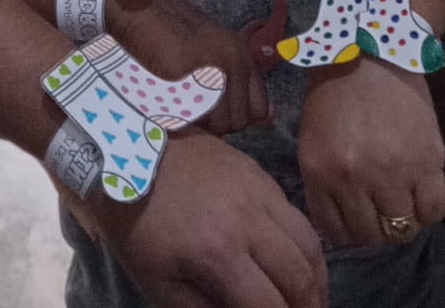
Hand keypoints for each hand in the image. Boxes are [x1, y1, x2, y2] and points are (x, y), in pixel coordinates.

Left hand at [78, 130, 327, 307]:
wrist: (127, 152)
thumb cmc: (136, 223)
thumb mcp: (157, 282)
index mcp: (218, 252)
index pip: (270, 305)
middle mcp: (247, 220)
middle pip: (299, 277)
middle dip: (308, 306)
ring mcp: (256, 190)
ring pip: (308, 242)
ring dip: (316, 278)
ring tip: (311, 298)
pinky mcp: (257, 171)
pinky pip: (295, 213)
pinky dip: (305, 244)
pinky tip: (298, 260)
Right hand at [112, 0, 271, 135]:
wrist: (142, 8)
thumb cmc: (174, 26)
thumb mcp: (217, 47)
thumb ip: (239, 79)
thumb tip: (268, 117)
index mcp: (242, 55)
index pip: (259, 110)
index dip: (239, 117)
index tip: (219, 112)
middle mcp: (233, 62)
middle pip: (238, 121)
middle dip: (219, 124)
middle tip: (197, 110)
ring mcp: (211, 69)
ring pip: (217, 124)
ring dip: (202, 124)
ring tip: (184, 107)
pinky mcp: (186, 75)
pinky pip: (192, 115)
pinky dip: (183, 117)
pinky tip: (172, 103)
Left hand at [297, 59, 444, 247]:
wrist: (370, 51)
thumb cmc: (335, 92)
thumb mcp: (312, 137)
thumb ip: (322, 182)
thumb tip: (334, 224)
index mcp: (319, 170)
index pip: (334, 231)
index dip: (346, 231)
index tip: (354, 220)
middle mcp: (354, 178)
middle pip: (370, 236)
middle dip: (375, 230)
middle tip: (379, 211)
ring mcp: (393, 172)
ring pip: (402, 229)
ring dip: (402, 220)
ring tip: (401, 200)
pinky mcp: (427, 162)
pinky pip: (434, 210)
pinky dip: (428, 209)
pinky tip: (420, 190)